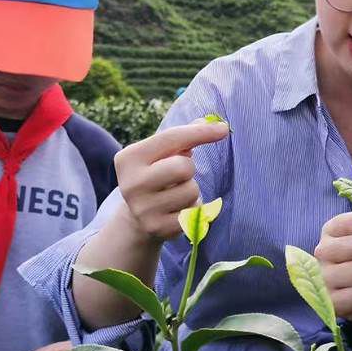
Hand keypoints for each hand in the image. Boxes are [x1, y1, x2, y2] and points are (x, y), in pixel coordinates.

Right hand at [112, 120, 229, 244]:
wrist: (137, 217)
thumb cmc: (155, 175)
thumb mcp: (161, 153)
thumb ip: (184, 136)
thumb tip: (212, 122)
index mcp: (129, 158)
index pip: (171, 138)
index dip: (200, 132)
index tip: (223, 128)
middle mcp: (130, 184)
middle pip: (183, 167)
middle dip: (189, 169)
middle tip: (178, 175)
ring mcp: (142, 209)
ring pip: (191, 191)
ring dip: (191, 190)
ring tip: (175, 193)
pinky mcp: (157, 228)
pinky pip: (193, 212)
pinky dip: (192, 208)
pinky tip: (177, 209)